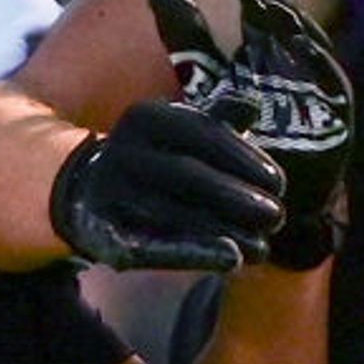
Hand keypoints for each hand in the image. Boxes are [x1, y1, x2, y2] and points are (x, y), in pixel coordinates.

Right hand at [48, 96, 287, 274]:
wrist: (85, 191)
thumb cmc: (155, 159)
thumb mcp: (180, 132)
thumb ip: (216, 120)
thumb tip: (251, 103)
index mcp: (145, 117)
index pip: (201, 132)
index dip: (244, 158)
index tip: (279, 183)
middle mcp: (122, 150)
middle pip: (188, 174)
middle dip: (237, 198)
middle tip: (277, 217)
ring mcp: (107, 192)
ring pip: (172, 214)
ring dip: (224, 232)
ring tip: (263, 247)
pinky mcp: (101, 233)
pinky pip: (150, 246)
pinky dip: (193, 252)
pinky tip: (231, 259)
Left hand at [149, 0, 352, 267]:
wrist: (264, 196)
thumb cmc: (240, 137)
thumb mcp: (206, 84)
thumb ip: (189, 42)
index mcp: (265, 49)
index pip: (257, 5)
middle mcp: (293, 60)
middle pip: (282, 16)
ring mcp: (317, 84)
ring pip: (307, 40)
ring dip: (288, 19)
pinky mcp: (334, 111)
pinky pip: (329, 79)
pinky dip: (316, 59)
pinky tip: (298, 40)